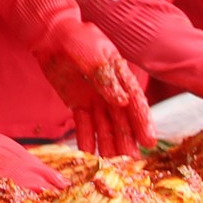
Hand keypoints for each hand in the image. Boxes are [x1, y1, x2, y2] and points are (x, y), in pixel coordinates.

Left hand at [31, 19, 150, 157]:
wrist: (52, 36)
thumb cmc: (78, 39)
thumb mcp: (94, 55)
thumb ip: (106, 78)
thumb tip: (122, 102)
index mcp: (123, 78)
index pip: (136, 104)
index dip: (143, 123)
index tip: (149, 142)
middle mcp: (113, 93)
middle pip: (122, 122)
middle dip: (127, 142)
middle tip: (131, 164)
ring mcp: (96, 101)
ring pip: (105, 128)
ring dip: (109, 146)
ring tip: (112, 166)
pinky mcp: (79, 105)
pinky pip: (84, 126)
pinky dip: (86, 140)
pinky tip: (88, 156)